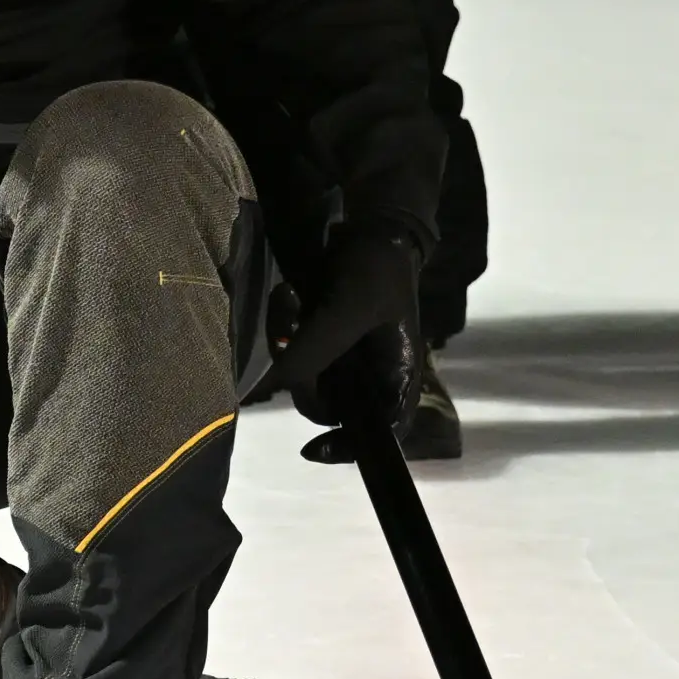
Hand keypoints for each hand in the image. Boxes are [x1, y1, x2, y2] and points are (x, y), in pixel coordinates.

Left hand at [263, 226, 420, 460]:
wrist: (371, 228)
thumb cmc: (374, 269)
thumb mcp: (345, 308)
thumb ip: (315, 349)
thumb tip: (281, 384)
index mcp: (397, 376)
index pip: (382, 432)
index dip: (348, 447)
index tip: (311, 450)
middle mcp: (373, 375)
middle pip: (328, 405)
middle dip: (301, 374)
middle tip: (291, 331)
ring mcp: (347, 359)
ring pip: (304, 377)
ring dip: (287, 343)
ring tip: (288, 300)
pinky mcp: (325, 341)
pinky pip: (295, 352)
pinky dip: (285, 328)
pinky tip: (286, 295)